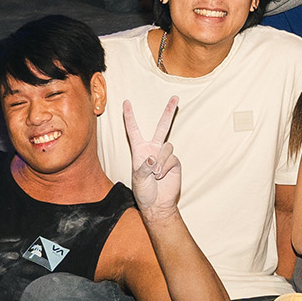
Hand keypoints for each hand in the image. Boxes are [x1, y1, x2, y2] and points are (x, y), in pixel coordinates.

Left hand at [123, 98, 180, 220]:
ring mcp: (164, 155)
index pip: (133, 129)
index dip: (129, 116)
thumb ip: (144, 168)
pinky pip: (172, 158)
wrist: (157, 203)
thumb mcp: (138, 179)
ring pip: (167, 146)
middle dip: (169, 112)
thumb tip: (153, 159)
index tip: (126, 102)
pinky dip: (166, 167)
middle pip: (161, 126)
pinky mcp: (174, 162)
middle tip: (175, 97)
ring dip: (160, 161)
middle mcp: (153, 149)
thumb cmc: (143, 191)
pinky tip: (162, 176)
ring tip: (155, 174)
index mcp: (139, 150)